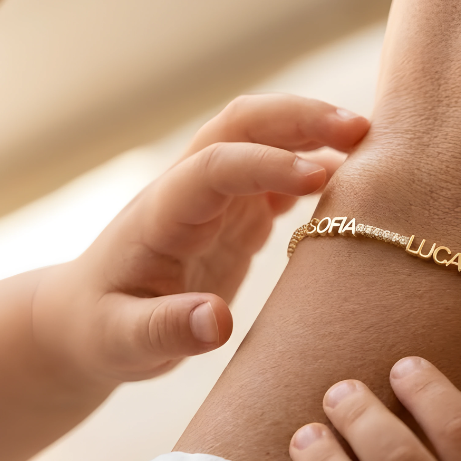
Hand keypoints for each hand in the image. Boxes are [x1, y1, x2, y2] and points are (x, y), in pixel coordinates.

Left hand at [32, 94, 367, 383]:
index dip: (267, 165)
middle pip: (244, 124)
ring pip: (267, 139)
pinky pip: (280, 178)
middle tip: (362, 130)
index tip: (318, 178)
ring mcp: (216, 199)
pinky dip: (320, 168)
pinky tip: (358, 181)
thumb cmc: (101, 332)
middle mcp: (191, 191)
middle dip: (301, 118)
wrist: (84, 321)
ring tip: (376, 146)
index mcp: (163, 213)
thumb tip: (216, 321)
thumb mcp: (122, 343)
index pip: (216, 166)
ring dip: (316, 132)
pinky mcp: (236, 216)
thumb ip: (165, 331)